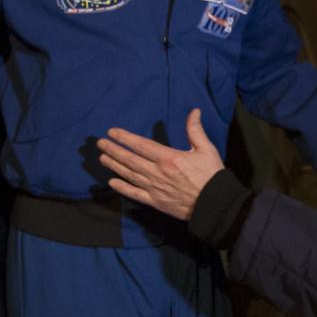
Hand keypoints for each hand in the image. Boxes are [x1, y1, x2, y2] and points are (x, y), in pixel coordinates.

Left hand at [97, 108, 224, 219]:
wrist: (215, 205)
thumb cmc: (211, 176)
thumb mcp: (206, 149)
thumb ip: (195, 130)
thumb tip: (194, 111)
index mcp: (169, 158)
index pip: (141, 145)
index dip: (125, 138)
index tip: (112, 132)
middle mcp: (158, 173)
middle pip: (130, 159)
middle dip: (113, 150)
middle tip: (101, 143)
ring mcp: (155, 188)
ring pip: (130, 175)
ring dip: (115, 166)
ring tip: (102, 158)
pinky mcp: (156, 202)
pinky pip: (135, 194)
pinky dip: (123, 188)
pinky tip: (112, 182)